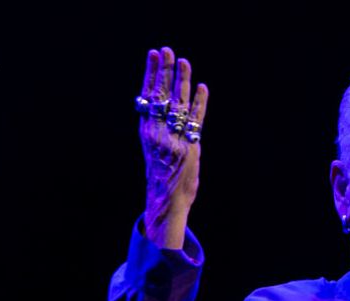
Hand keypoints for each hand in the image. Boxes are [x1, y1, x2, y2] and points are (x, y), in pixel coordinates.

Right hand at [139, 47, 208, 248]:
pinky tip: (202, 86)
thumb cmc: (161, 176)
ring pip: (179, 103)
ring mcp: (175, 138)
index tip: (154, 55)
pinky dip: (200, 102)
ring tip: (184, 61)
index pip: (148, 95)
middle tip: (167, 50)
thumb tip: (161, 107)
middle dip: (165, 71)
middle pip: (162, 95)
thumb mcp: (153, 149)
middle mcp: (158, 132)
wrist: (167, 201)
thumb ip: (158, 128)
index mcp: (146, 131)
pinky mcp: (191, 146)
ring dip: (182, 81)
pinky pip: (197, 119)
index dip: (152, 74)